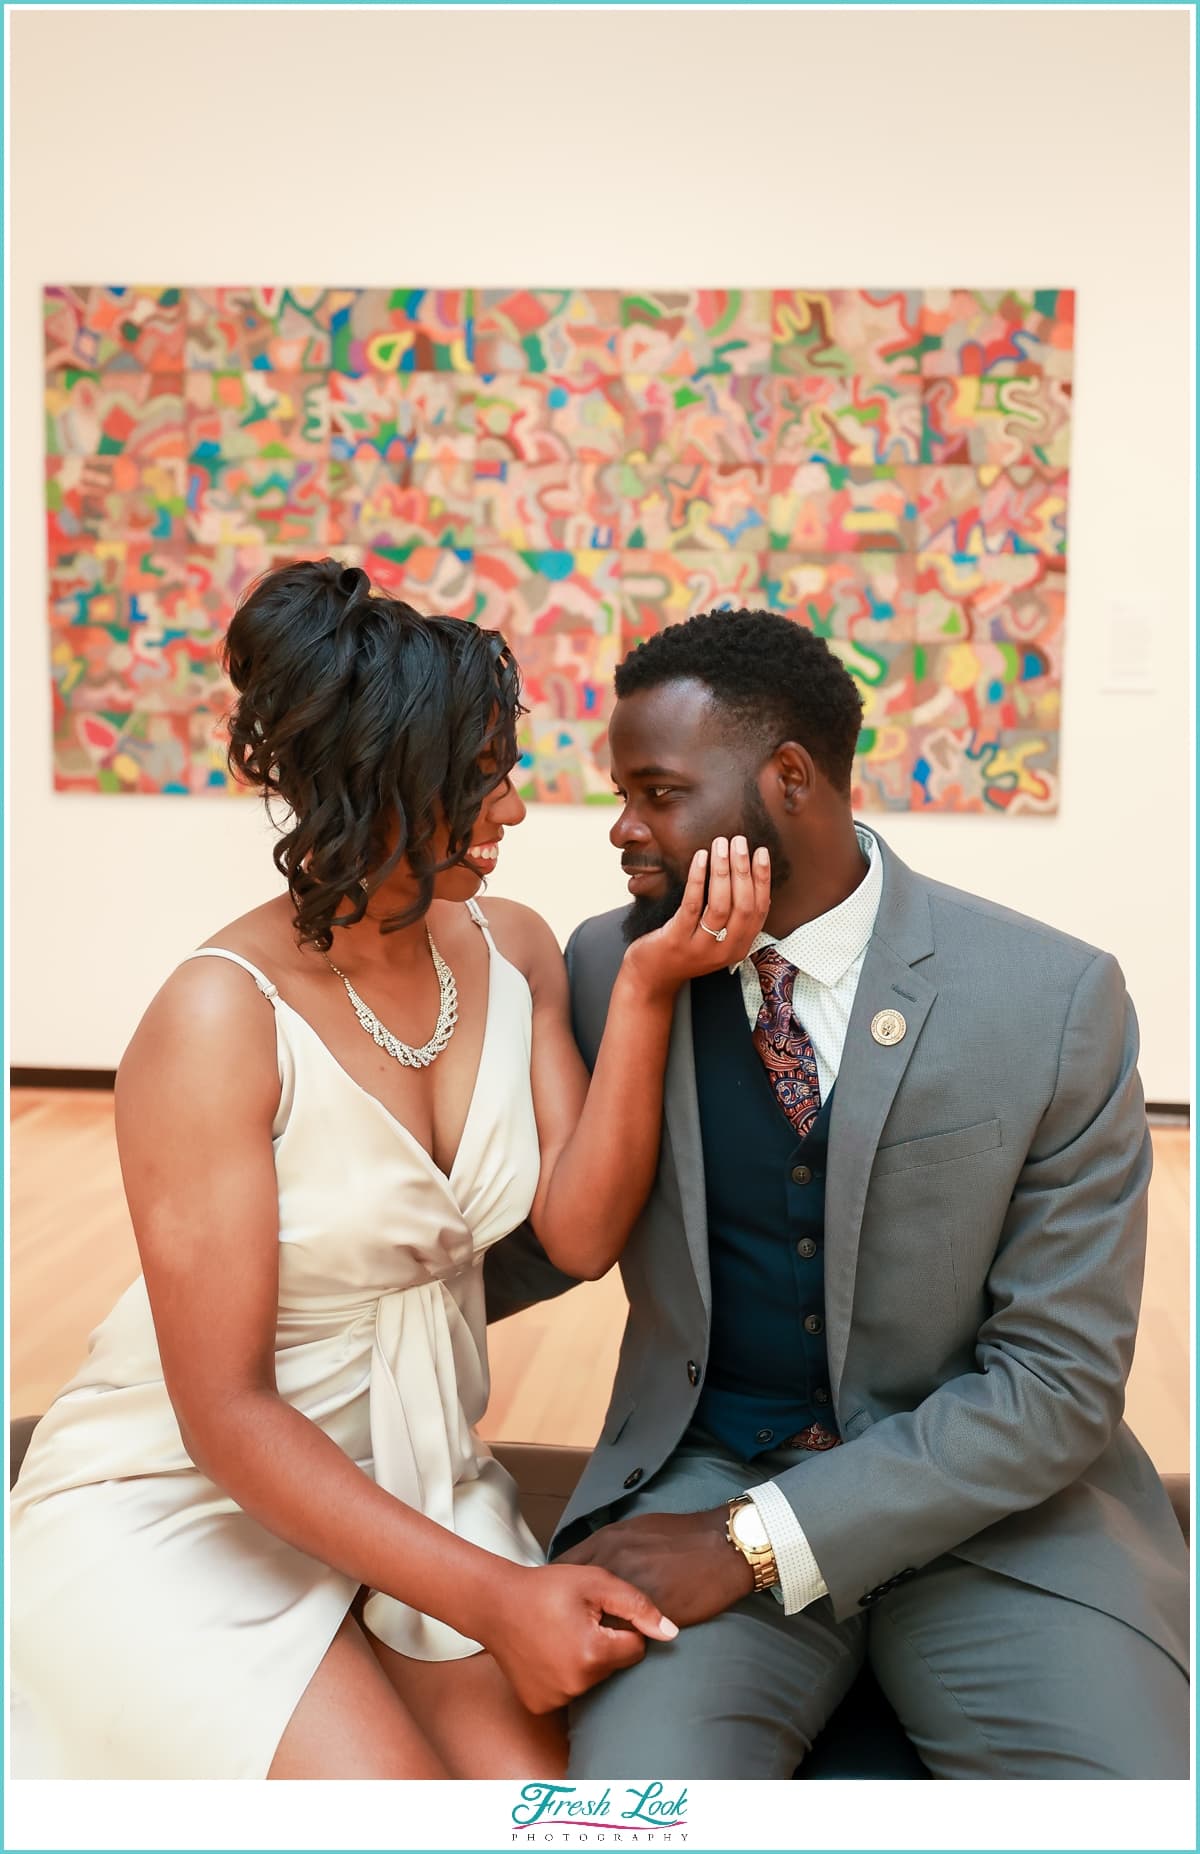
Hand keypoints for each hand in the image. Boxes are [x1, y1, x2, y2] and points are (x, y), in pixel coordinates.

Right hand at [480, 1561, 678, 1713]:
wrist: (494, 1603)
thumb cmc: (546, 1587)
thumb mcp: (595, 1582)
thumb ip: (638, 1605)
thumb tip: (671, 1633)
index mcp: (594, 1654)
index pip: (636, 1647)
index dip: (623, 1626)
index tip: (598, 1612)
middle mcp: (577, 1685)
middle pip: (615, 1665)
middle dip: (605, 1643)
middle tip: (577, 1620)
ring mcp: (556, 1699)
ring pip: (593, 1679)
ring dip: (585, 1659)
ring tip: (560, 1633)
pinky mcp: (541, 1705)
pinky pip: (570, 1691)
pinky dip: (565, 1674)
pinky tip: (548, 1652)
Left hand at [556, 1507, 753, 1629]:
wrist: (722, 1545)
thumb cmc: (683, 1535)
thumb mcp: (637, 1528)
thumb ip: (609, 1547)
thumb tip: (588, 1564)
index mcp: (607, 1540)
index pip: (563, 1568)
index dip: (559, 1588)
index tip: (557, 1602)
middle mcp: (612, 1561)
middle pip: (572, 1595)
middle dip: (567, 1611)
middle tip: (565, 1627)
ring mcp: (631, 1586)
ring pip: (594, 1617)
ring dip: (589, 1629)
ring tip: (586, 1641)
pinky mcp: (652, 1611)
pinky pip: (623, 1632)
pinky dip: (617, 1639)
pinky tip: (617, 1646)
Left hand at [623, 836, 770, 1000]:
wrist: (651, 978)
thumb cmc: (683, 950)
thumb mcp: (714, 938)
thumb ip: (730, 916)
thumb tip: (741, 872)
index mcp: (738, 947)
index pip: (758, 910)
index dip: (762, 879)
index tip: (761, 852)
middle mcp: (724, 950)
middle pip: (742, 905)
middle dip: (743, 869)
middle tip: (739, 841)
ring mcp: (700, 948)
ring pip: (719, 905)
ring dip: (722, 870)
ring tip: (720, 845)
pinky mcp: (676, 941)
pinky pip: (691, 906)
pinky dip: (698, 879)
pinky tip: (699, 858)